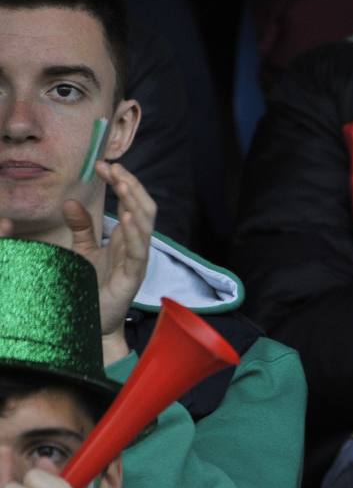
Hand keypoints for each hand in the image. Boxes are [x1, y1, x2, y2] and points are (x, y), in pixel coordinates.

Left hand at [67, 162, 153, 363]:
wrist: (93, 321)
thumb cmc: (92, 287)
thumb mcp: (82, 250)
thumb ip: (81, 227)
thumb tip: (69, 201)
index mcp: (126, 238)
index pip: (131, 202)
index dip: (121, 183)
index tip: (105, 166)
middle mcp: (136, 246)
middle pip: (145, 208)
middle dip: (131, 185)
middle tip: (114, 168)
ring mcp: (137, 260)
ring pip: (147, 225)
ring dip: (136, 201)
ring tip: (123, 183)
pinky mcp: (133, 276)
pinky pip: (140, 251)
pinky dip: (137, 233)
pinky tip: (129, 217)